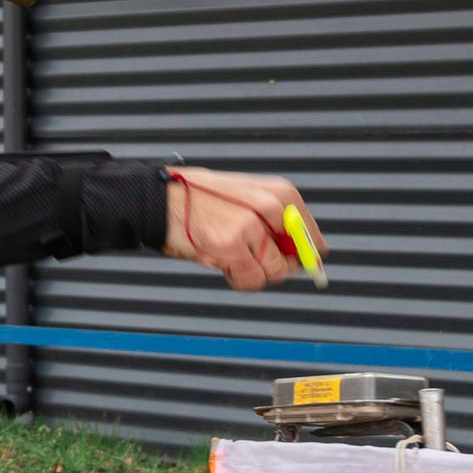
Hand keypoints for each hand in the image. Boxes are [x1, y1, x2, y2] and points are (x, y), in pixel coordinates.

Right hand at [162, 168, 323, 291]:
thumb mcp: (247, 197)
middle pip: (294, 260)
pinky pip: (250, 279)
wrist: (162, 199)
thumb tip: (309, 256)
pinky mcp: (233, 246)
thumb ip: (277, 221)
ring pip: (273, 273)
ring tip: (232, 258)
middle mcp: (272, 207)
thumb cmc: (201, 199)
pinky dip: (239, 279)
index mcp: (280, 193)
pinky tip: (223, 263)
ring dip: (253, 274)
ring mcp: (253, 226)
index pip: (310, 235)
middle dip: (273, 268)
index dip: (304, 255)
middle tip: (250, 259)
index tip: (297, 265)